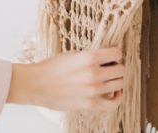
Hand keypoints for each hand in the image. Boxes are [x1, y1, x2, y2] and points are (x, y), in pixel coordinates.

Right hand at [6, 47, 123, 111]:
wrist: (37, 84)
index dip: (115, 54)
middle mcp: (94, 73)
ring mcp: (93, 90)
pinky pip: (114, 103)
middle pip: (120, 69)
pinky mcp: (91, 104)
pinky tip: (114, 92)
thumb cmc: (51, 68)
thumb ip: (89, 56)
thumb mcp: (71, 54)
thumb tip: (104, 58)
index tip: (112, 56)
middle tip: (110, 67)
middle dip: (116, 67)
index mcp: (89, 57)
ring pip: (119, 83)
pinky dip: (118, 97)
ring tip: (110, 78)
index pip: (117, 53)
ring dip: (116, 80)